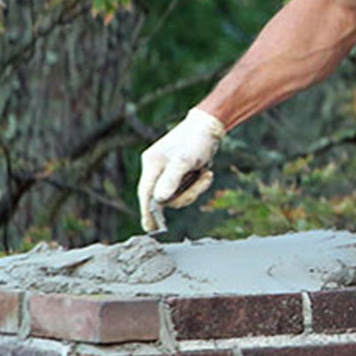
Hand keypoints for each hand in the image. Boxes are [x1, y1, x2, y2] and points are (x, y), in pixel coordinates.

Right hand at [137, 108, 224, 232]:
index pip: (146, 193)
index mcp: (152, 164)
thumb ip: (172, 180)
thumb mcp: (186, 160)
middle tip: (204, 181)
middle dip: (186, 194)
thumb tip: (158, 200)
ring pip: (177, 195)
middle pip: (164, 197)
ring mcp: (167, 172)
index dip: (147, 212)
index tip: (150, 229)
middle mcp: (156, 169)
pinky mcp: (179, 174)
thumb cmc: (196, 140)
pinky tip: (206, 173)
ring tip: (207, 173)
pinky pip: (185, 189)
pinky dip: (197, 184)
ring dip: (195, 188)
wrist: (208, 126)